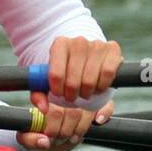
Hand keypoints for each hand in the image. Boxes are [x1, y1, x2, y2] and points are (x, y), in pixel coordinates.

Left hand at [16, 36, 121, 150]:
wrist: (85, 52)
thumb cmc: (64, 67)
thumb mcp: (47, 78)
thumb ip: (39, 94)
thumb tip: (43, 108)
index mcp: (59, 44)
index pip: (55, 74)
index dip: (57, 90)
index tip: (58, 94)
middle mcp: (78, 41)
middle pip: (73, 80)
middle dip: (71, 94)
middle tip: (71, 97)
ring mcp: (97, 44)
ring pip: (90, 80)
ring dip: (86, 93)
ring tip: (83, 93)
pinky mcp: (112, 49)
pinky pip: (108, 74)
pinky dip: (102, 86)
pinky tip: (97, 87)